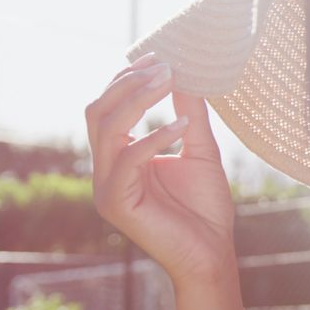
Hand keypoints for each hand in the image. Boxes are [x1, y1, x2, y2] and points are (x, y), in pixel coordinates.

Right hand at [85, 52, 236, 284]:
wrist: (212, 251)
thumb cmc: (206, 206)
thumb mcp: (200, 149)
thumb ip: (190, 114)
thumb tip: (185, 74)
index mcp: (121, 156)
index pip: (109, 107)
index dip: (129, 79)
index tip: (160, 58)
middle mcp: (107, 169)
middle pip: (97, 111)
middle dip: (128, 83)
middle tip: (164, 66)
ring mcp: (107, 186)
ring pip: (106, 129)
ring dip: (138, 100)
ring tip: (169, 82)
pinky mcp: (116, 203)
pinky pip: (127, 159)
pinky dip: (154, 137)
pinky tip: (182, 127)